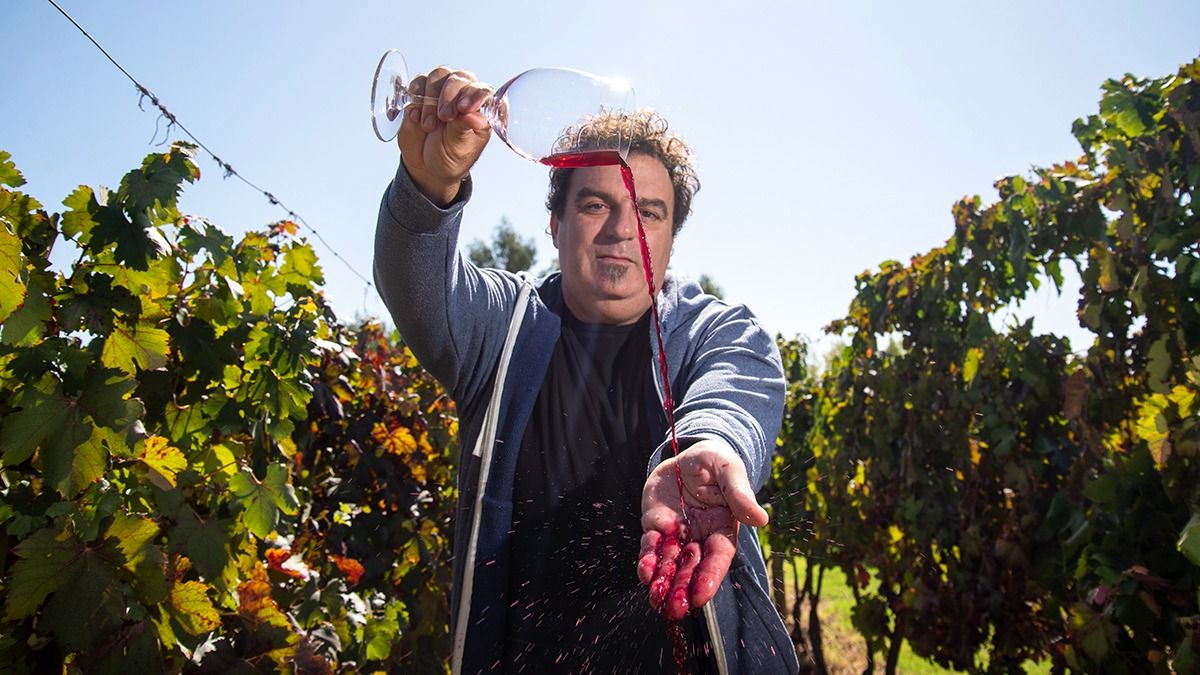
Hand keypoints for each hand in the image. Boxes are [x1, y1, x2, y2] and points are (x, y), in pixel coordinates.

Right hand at [398, 66, 492, 205]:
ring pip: (438, 76)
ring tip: (429, 126)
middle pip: (459, 78)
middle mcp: (463, 94)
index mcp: (481, 108)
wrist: (426, 166)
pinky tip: (417, 118)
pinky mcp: (421, 93)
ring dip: (431, 99)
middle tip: (444, 117)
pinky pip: (417, 83)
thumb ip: (464, 128)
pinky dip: (415, 98)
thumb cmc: (451, 156)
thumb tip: (474, 116)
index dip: (474, 95)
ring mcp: (441, 91)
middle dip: (449, 96)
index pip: (483, 90)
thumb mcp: (459, 147)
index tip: (464, 108)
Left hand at [637, 438, 768, 620]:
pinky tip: (645, 572)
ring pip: (670, 563)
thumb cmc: (716, 462)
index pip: (718, 558)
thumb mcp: (729, 470)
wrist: (688, 454)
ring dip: (663, 583)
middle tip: (675, 610)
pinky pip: (650, 547)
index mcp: (723, 529)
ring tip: (656, 601)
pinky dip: (647, 560)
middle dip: (683, 589)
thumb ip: (740, 493)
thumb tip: (761, 518)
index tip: (701, 597)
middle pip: (692, 568)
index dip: (710, 578)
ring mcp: (676, 534)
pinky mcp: (655, 526)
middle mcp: (700, 537)